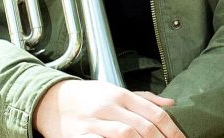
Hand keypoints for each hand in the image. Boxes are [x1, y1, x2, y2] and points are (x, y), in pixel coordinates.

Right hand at [33, 79, 185, 137]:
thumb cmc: (87, 96)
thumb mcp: (115, 90)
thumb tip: (171, 105)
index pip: (154, 114)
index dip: (172, 130)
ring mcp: (94, 121)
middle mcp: (110, 106)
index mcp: (121, 95)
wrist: (51, 99)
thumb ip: (143, 98)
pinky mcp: (80, 135)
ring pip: (126, 135)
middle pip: (144, 127)